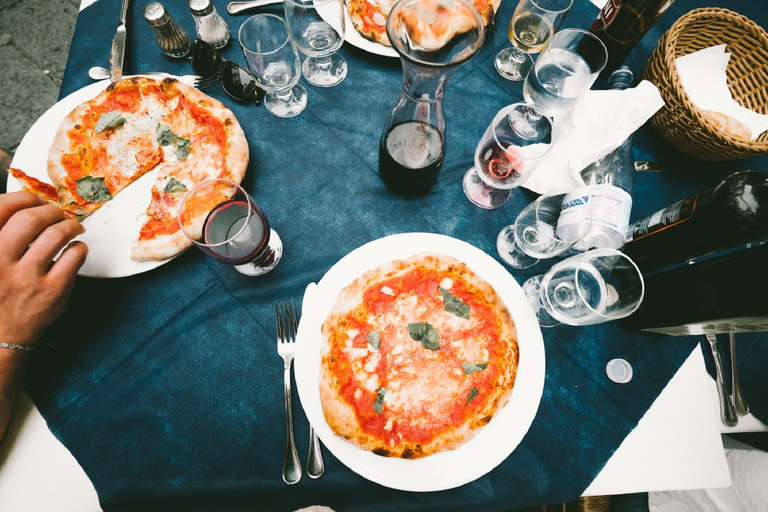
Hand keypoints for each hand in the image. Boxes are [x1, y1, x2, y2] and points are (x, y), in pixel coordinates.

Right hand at [0, 192, 87, 346]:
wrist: (1, 335)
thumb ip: (1, 235)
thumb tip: (23, 206)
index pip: (1, 209)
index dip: (23, 198)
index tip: (34, 199)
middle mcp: (0, 262)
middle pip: (30, 219)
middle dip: (49, 210)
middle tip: (57, 213)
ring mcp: (27, 278)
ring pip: (56, 234)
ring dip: (69, 225)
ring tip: (72, 228)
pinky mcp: (52, 291)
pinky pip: (74, 256)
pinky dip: (79, 247)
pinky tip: (75, 249)